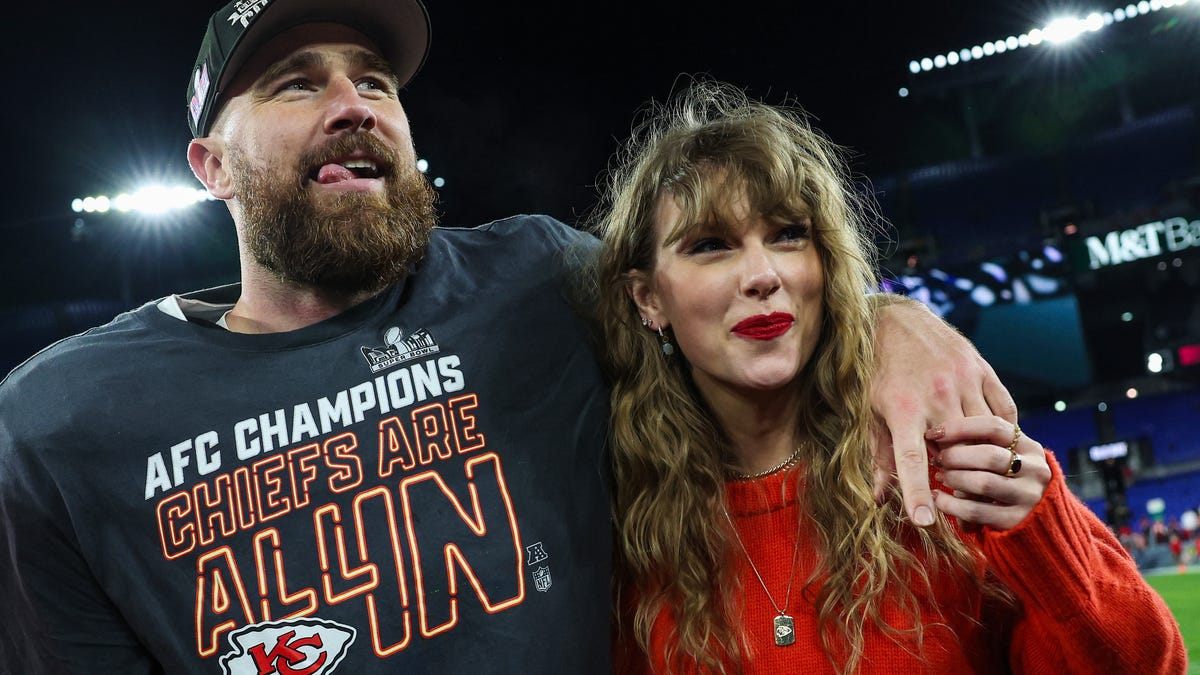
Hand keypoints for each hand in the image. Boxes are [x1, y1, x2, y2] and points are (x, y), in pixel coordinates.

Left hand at [869, 295, 1016, 526]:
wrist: (897, 319)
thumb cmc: (878, 371)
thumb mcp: (870, 411)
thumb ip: (880, 455)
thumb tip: (881, 499)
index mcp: (903, 409)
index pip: (911, 461)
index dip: (917, 493)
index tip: (925, 522)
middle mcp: (937, 395)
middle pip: (956, 451)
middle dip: (955, 473)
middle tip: (950, 483)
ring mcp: (964, 380)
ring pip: (985, 433)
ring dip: (980, 454)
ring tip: (971, 463)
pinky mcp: (983, 370)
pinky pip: (1004, 411)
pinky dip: (1001, 431)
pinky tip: (991, 440)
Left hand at [925, 416, 1050, 530]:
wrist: (1033, 520)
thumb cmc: (1006, 479)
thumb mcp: (1006, 456)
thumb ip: (983, 443)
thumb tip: (939, 433)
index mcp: (1030, 447)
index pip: (994, 426)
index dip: (959, 427)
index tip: (934, 433)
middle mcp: (1035, 471)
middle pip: (989, 455)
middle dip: (955, 456)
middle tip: (937, 459)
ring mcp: (1028, 497)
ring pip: (983, 483)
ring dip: (953, 478)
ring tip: (940, 476)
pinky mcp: (1016, 521)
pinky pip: (975, 511)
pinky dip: (950, 504)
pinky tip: (938, 498)